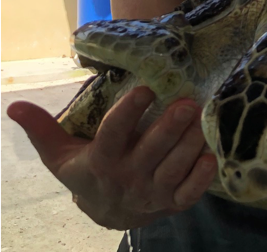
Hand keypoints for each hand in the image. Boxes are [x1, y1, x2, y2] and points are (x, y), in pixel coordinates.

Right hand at [7, 87, 217, 229]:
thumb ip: (41, 129)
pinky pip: (190, 193)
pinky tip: (211, 156)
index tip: (146, 88)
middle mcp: (129, 176)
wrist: (108, 212)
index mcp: (102, 160)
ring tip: (201, 118)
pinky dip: (201, 178)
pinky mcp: (173, 202)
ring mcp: (153, 192)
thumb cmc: (86, 170)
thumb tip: (14, 105)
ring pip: (175, 168)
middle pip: (151, 151)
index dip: (129, 112)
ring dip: (190, 144)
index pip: (114, 134)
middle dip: (170, 127)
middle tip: (188, 101)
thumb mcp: (59, 154)